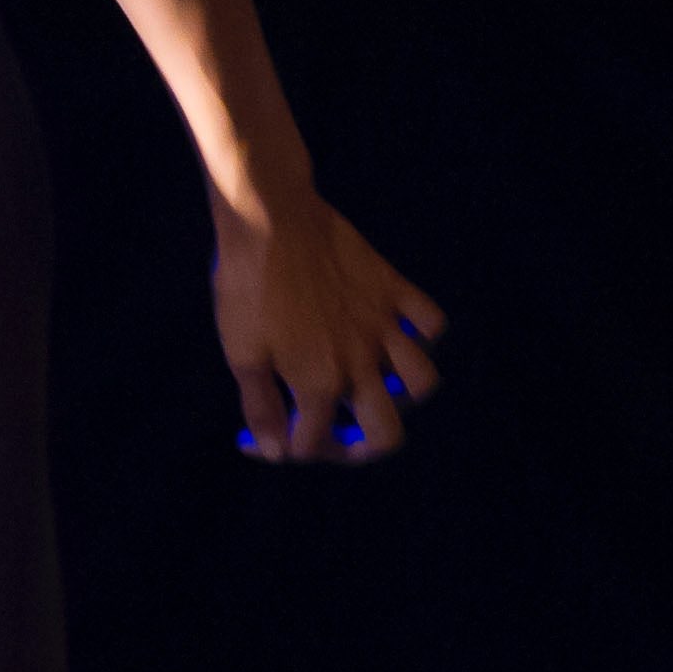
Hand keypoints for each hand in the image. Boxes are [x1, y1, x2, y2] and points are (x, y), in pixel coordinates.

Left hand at [212, 198, 445, 464]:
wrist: (269, 218)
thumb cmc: (246, 285)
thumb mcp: (241, 352)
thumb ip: (261, 407)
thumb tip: (276, 453)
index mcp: (318, 383)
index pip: (314, 444)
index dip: (288, 448)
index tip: (269, 436)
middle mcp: (359, 362)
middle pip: (387, 432)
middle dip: (364, 447)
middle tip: (342, 434)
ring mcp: (382, 325)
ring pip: (421, 381)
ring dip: (402, 395)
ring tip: (374, 386)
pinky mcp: (392, 289)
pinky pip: (431, 321)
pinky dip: (422, 334)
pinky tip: (397, 334)